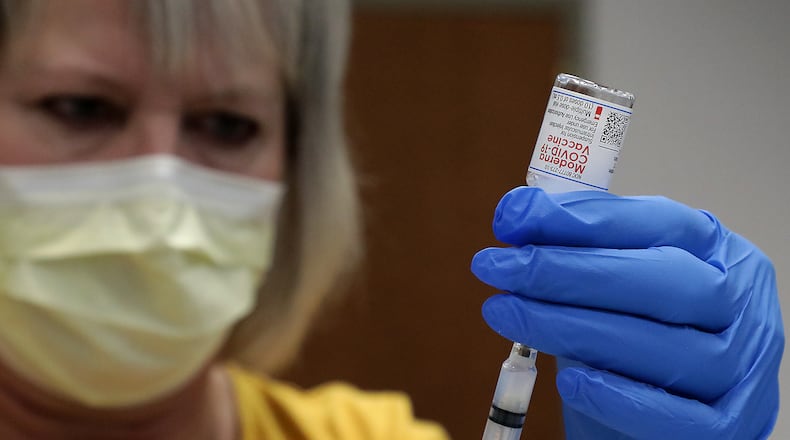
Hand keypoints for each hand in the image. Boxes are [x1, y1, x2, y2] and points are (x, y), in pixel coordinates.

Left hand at [471, 187, 782, 438]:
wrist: (651, 416)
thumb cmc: (629, 338)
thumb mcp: (605, 284)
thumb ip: (574, 249)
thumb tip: (516, 214)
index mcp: (717, 250)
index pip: (657, 222)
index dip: (582, 218)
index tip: (512, 219)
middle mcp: (740, 303)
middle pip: (665, 281)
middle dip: (570, 271)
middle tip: (500, 267)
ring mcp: (742, 368)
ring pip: (666, 348)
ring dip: (574, 328)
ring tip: (507, 313)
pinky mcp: (731, 426)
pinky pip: (680, 418)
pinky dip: (620, 397)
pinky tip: (568, 378)